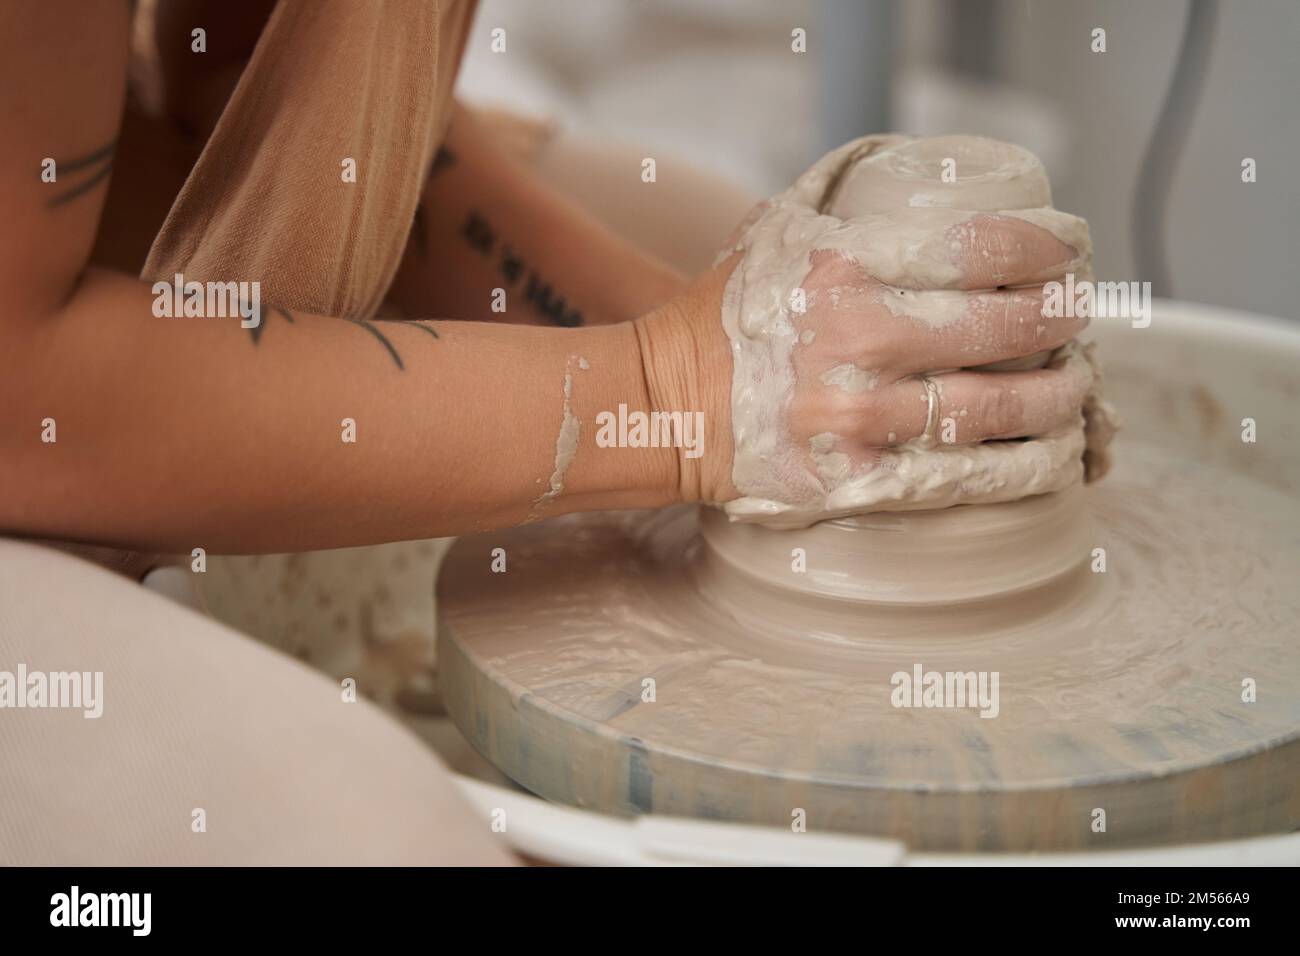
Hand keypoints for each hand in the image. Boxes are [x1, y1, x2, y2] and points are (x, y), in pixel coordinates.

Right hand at [636, 137, 1096, 522]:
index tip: (1070, 249)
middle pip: (1008, 330)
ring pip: (1003, 409)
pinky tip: (1059, 452)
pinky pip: (974, 477)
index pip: (984, 249)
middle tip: (1078, 314)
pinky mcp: (864, 481)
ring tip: (1075, 382)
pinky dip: (1031, 465)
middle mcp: (863, 342)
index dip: (1048, 248)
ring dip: (1060, 394)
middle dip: (1063, 318)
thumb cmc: (727, 316)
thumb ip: (841, 190)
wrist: (666, 408)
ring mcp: (865, 419)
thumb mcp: (773, 229)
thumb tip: (907, 162)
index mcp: (846, 269)